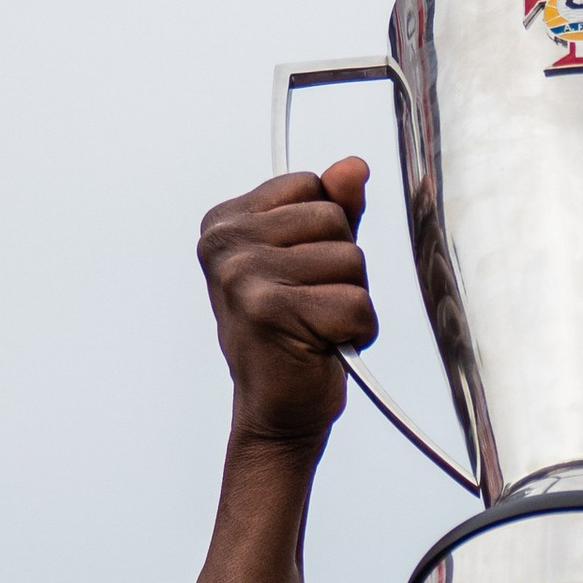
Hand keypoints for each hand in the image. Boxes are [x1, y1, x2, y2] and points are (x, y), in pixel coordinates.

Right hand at [198, 159, 376, 448]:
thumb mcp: (312, 260)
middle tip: (312, 309)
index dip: (325, 234)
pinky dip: (358, 331)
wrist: (278, 415)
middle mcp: (224, 244)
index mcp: (224, 222)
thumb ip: (333, 209)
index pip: (310, 186)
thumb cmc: (295, 337)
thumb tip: (355, 166)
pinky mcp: (270, 311)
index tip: (299, 276)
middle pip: (333, 219)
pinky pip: (355, 302)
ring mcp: (242, 275)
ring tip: (318, 329)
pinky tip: (326, 348)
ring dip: (351, 301)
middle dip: (342, 268)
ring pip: (350, 260)